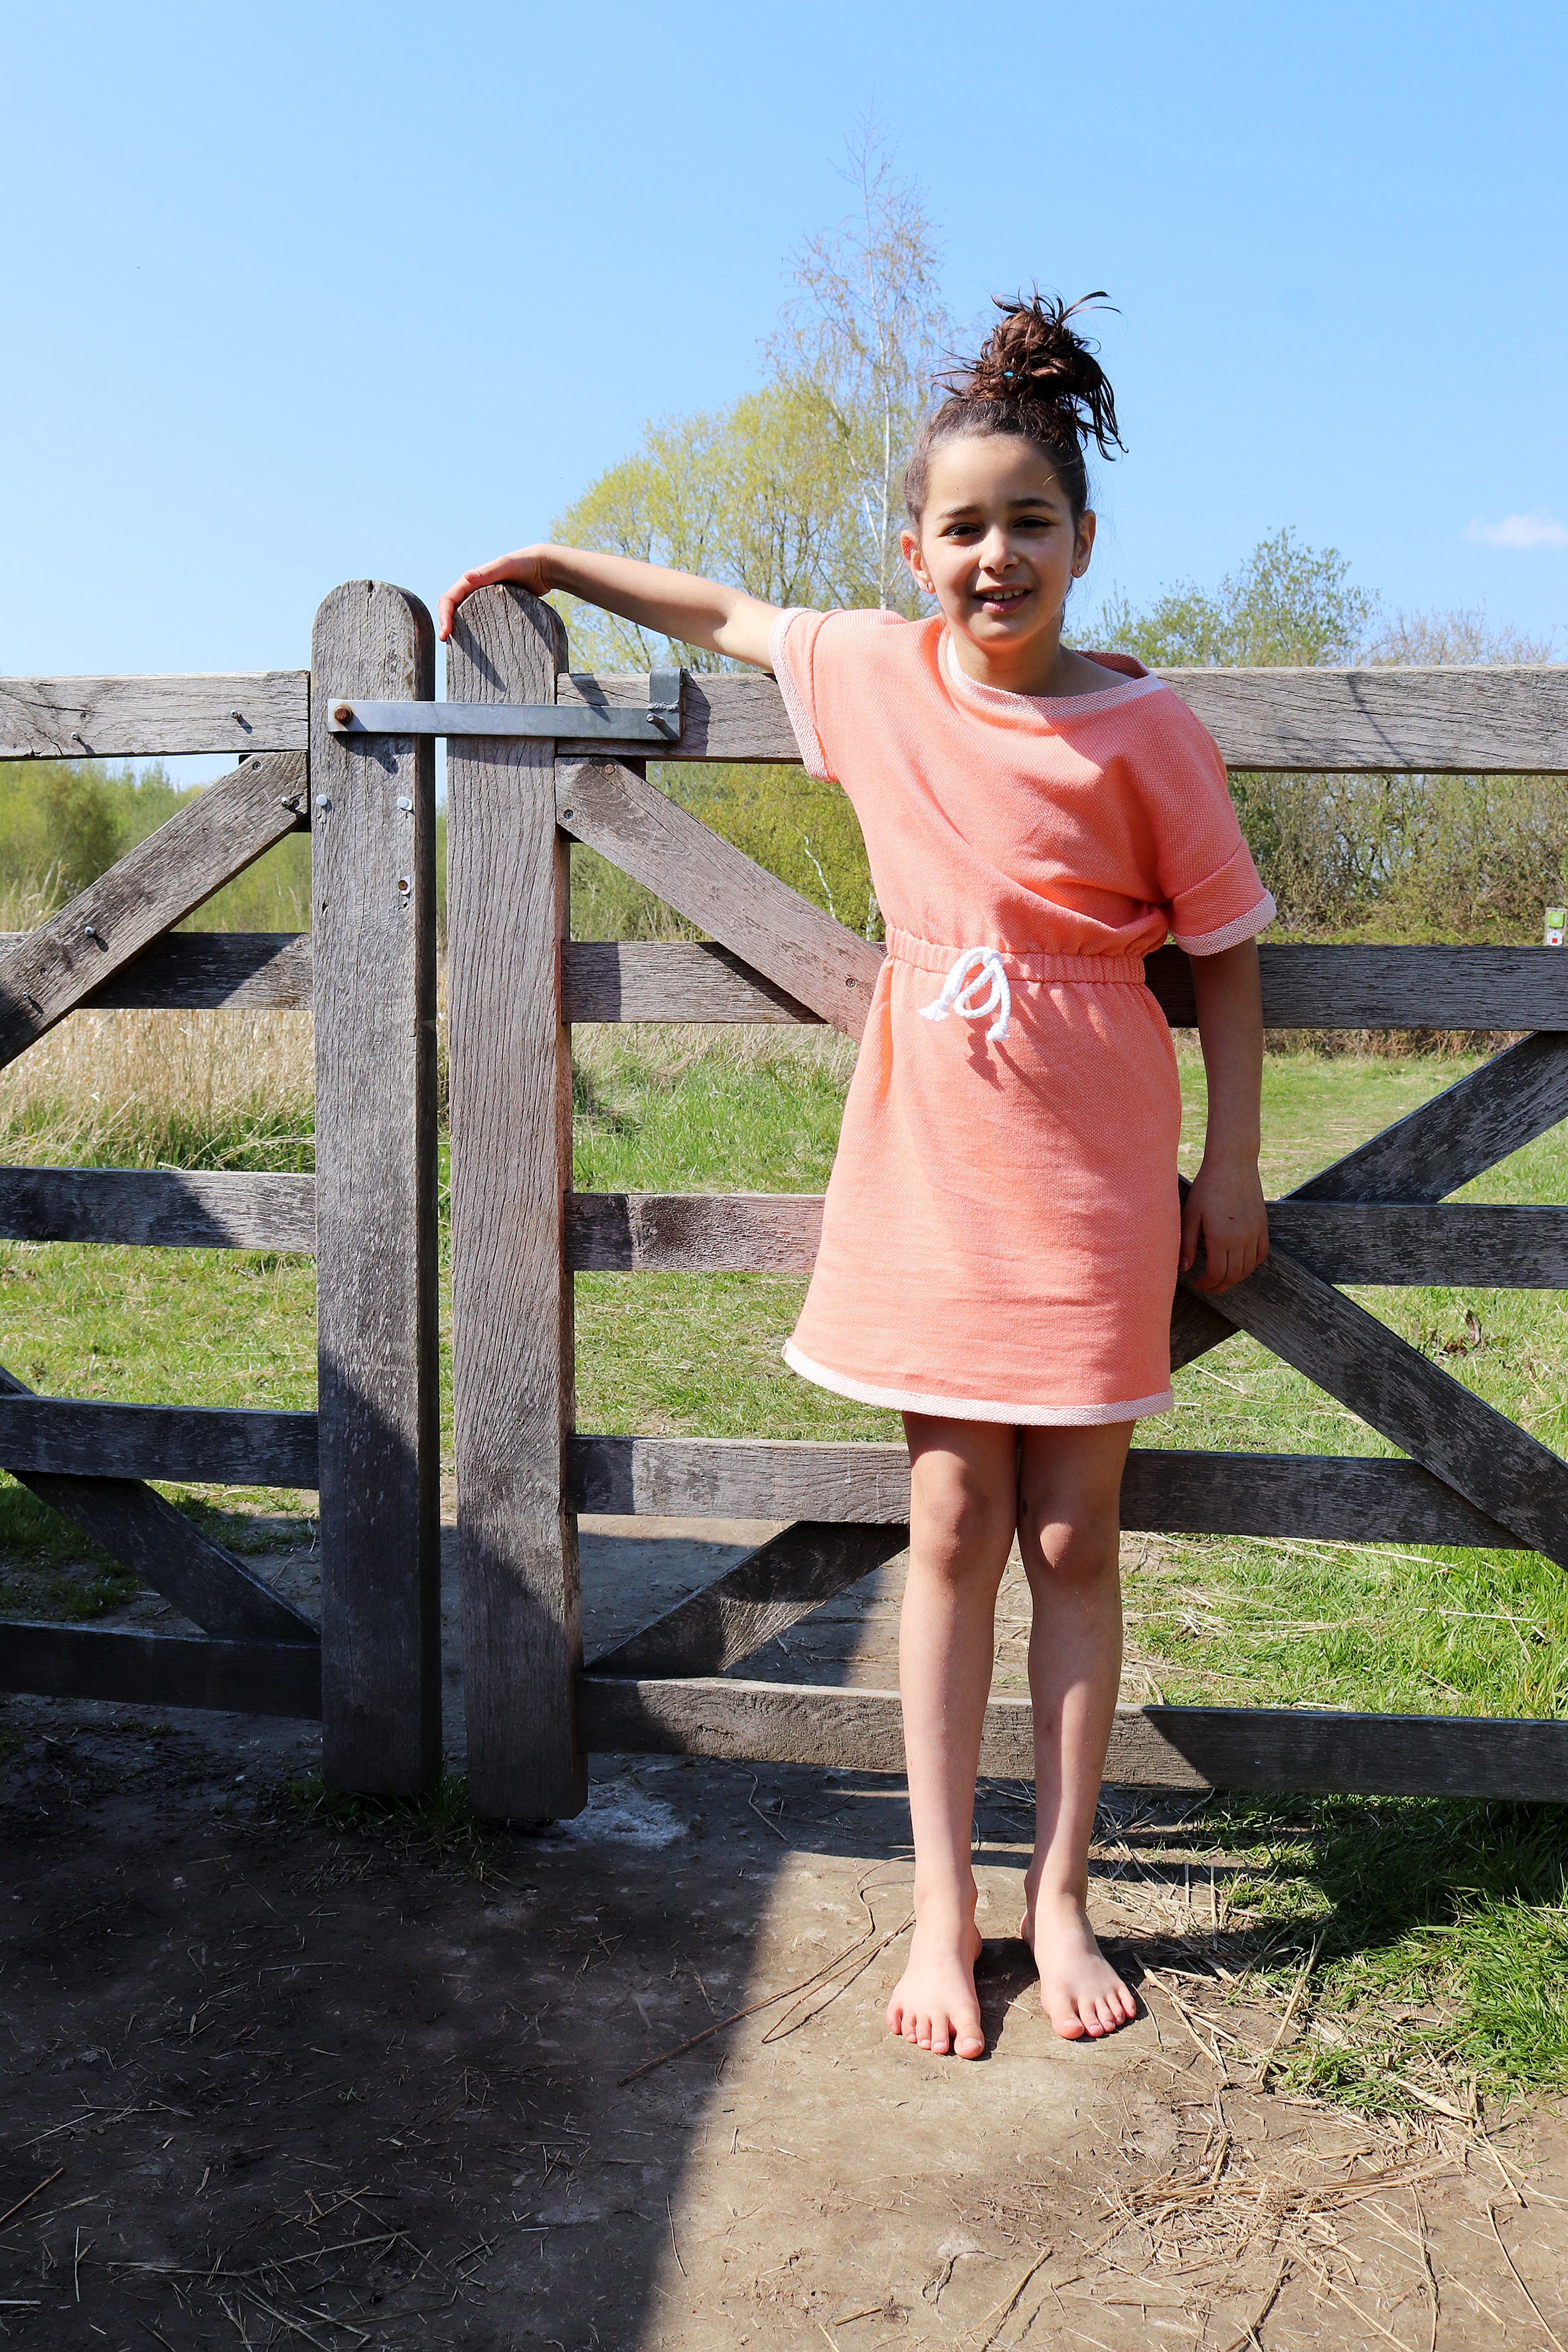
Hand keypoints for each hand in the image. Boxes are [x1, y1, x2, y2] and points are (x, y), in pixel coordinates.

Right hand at [437, 548, 551, 641]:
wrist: (542, 568)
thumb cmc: (523, 564)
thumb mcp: (505, 566)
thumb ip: (488, 572)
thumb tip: (466, 577)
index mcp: (470, 582)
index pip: (448, 599)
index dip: (443, 616)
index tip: (445, 634)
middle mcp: (473, 591)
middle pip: (451, 610)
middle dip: (446, 625)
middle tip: (446, 643)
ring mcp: (484, 602)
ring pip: (464, 617)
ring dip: (458, 630)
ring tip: (457, 648)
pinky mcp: (496, 610)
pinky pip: (480, 622)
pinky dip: (474, 632)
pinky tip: (478, 647)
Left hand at [1180, 1157, 1267, 1292]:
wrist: (1233, 1163)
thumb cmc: (1207, 1186)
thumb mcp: (1191, 1214)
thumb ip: (1188, 1244)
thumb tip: (1185, 1268)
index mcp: (1220, 1238)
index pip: (1217, 1274)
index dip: (1207, 1284)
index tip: (1198, 1284)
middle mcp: (1241, 1239)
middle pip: (1234, 1276)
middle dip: (1220, 1286)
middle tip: (1208, 1286)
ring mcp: (1255, 1233)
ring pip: (1248, 1268)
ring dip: (1235, 1278)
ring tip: (1222, 1277)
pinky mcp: (1263, 1225)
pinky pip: (1261, 1253)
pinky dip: (1252, 1265)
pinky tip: (1240, 1264)